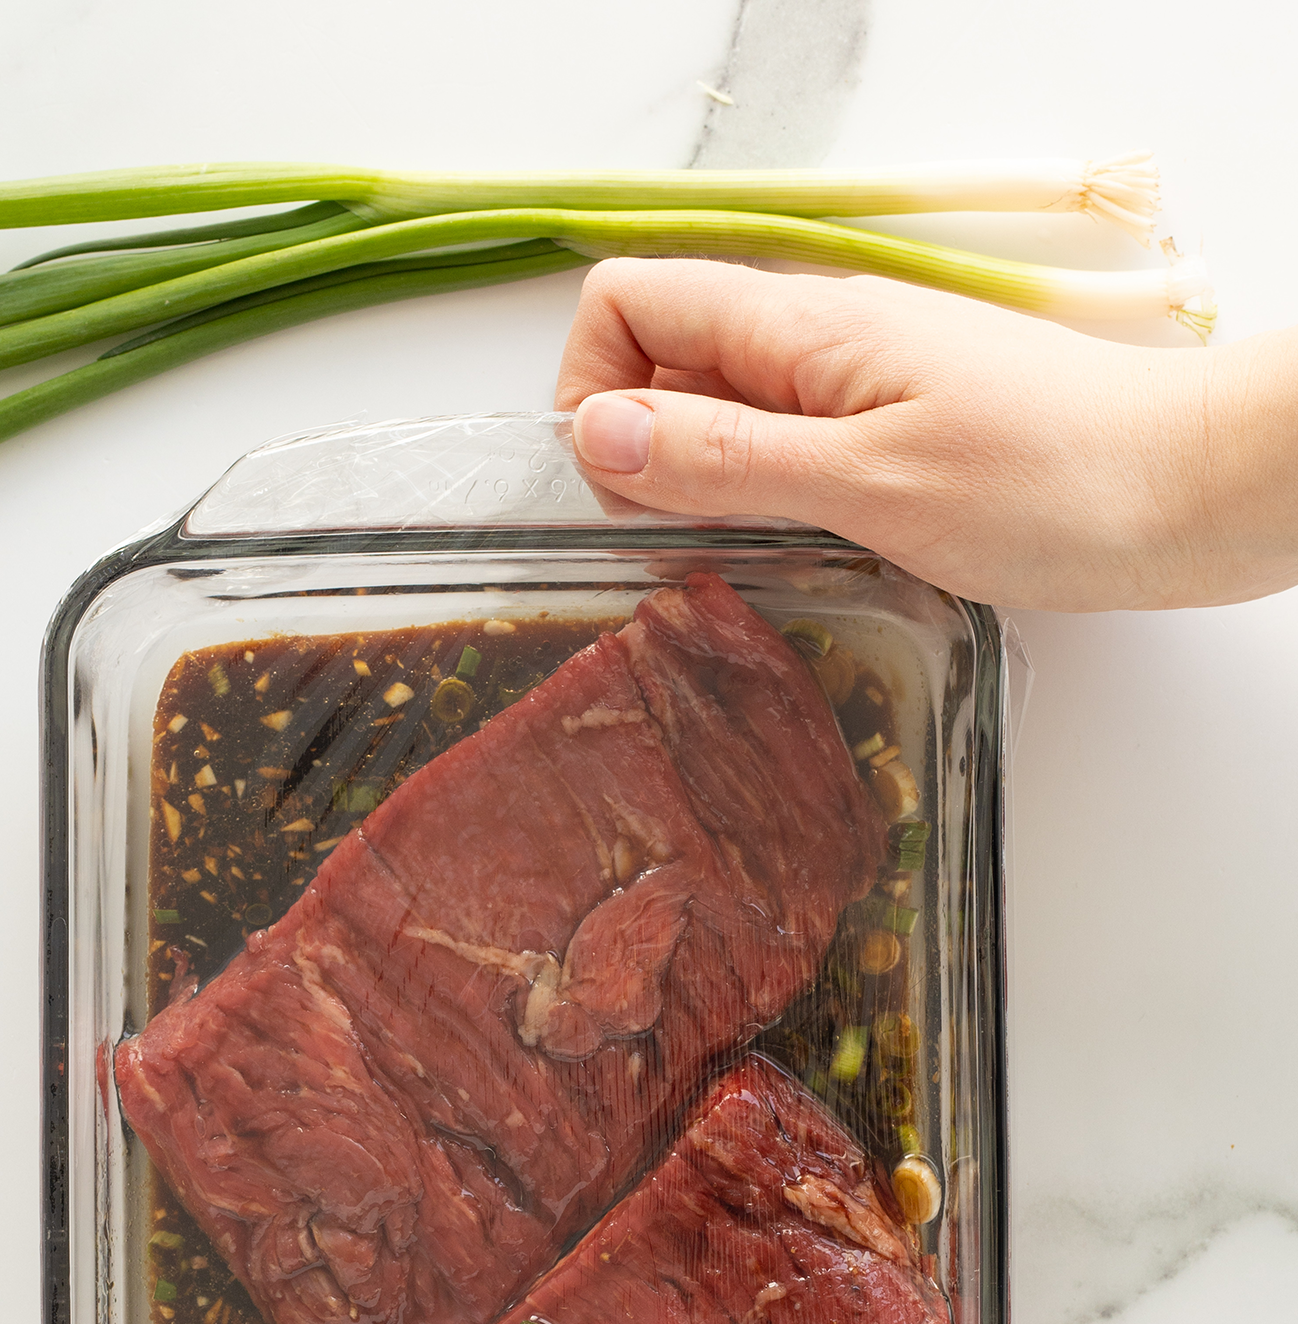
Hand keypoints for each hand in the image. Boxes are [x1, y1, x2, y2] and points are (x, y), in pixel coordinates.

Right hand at [556, 260, 1297, 611]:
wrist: (1191, 492)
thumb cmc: (1049, 485)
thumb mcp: (865, 484)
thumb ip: (725, 460)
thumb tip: (597, 438)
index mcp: (802, 330)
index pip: (631, 303)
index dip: (598, 390)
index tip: (632, 492)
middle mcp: (819, 341)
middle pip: (667, 361)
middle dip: (644, 451)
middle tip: (696, 541)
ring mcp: (859, 383)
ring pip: (724, 413)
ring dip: (707, 485)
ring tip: (759, 554)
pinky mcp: (896, 431)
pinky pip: (788, 449)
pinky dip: (769, 500)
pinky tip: (811, 553)